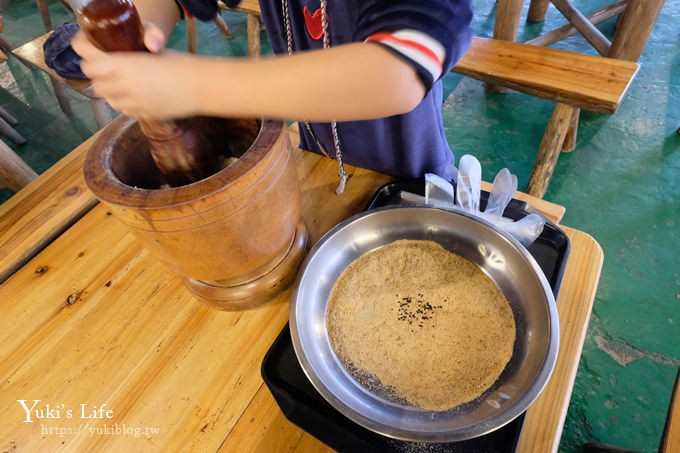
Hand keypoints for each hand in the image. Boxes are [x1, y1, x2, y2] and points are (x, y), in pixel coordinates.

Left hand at [72, 23, 197, 119]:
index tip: (91, 51)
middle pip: (95, 83)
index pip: (88, 62)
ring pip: (108, 99)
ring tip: (122, 83)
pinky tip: (135, 96)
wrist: (202, 88)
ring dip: (111, 91)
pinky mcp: (143, 115)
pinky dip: (125, 103)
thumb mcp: (153, 52)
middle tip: (108, 68)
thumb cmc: (181, 64)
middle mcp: (126, 85)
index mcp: (126, 64)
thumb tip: (114, 59)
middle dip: (98, 75)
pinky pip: (124, 110)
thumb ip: (129, 57)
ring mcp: (134, 103)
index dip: (87, 56)